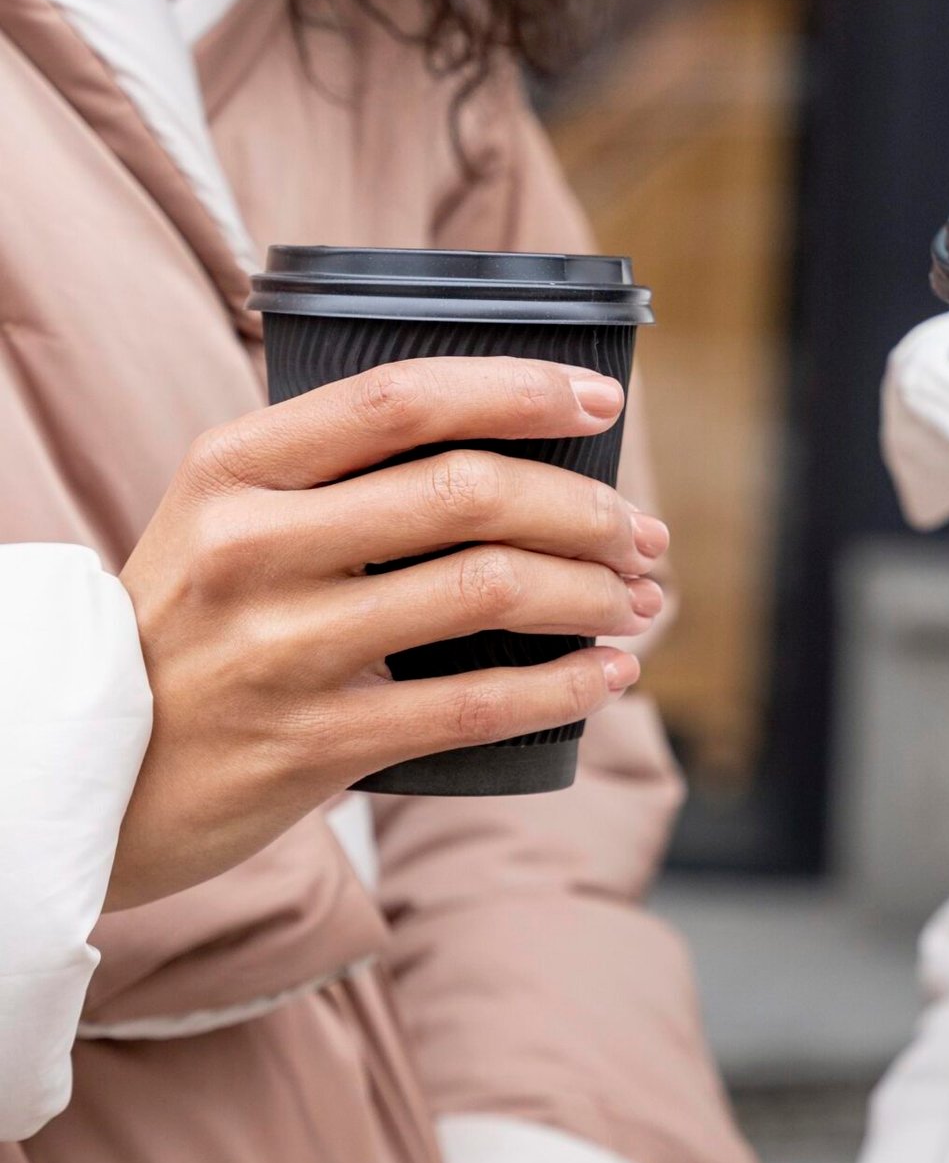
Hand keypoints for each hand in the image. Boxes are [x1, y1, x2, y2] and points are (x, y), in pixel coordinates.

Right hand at [113, 358, 667, 909]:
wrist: (94, 772)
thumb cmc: (195, 627)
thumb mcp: (227, 521)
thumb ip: (339, 478)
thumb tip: (520, 457)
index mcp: (235, 468)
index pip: (401, 398)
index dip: (519, 390)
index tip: (602, 403)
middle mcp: (252, 545)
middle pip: (468, 493)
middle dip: (586, 508)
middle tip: (640, 533)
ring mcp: (279, 647)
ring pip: (488, 589)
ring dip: (592, 592)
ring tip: (637, 599)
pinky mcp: (312, 743)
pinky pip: (475, 704)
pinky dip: (565, 685)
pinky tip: (611, 674)